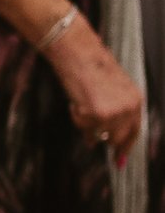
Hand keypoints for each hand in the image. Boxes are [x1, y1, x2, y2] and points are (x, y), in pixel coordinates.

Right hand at [48, 17, 145, 157]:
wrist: (79, 53)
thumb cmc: (92, 67)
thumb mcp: (115, 89)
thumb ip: (117, 113)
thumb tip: (110, 139)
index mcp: (136, 100)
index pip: (134, 131)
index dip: (125, 146)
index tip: (119, 159)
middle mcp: (129, 109)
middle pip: (115, 138)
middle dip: (102, 137)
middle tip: (90, 135)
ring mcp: (113, 113)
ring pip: (96, 134)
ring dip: (86, 124)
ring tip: (81, 104)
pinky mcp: (96, 115)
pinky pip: (83, 127)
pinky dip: (76, 117)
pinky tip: (76, 102)